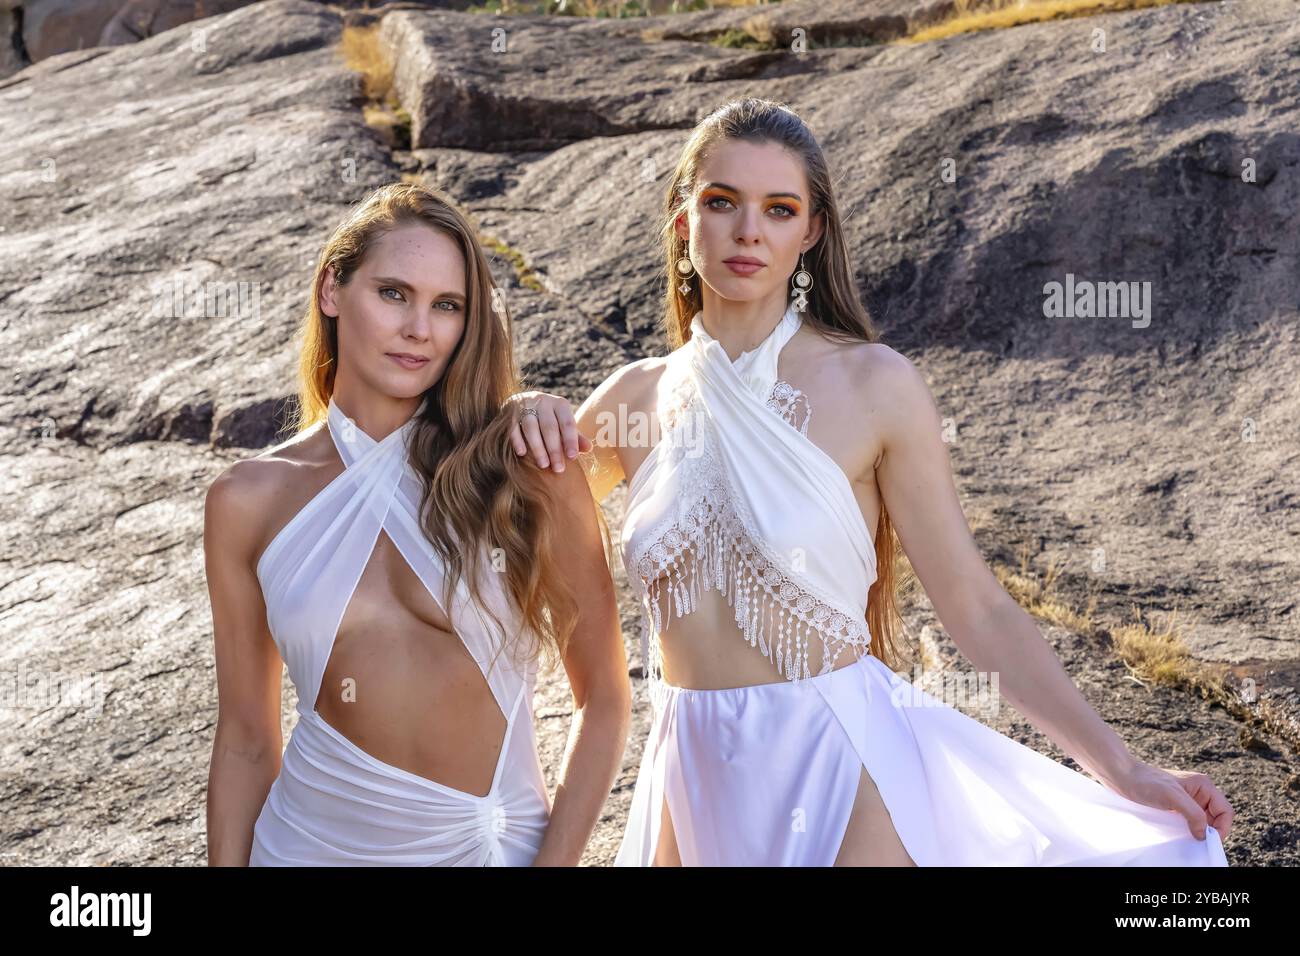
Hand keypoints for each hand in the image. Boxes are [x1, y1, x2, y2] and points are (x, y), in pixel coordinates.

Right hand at [506, 390, 591, 473]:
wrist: (524, 402)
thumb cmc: (550, 418)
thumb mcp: (563, 424)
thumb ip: (574, 436)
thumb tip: (589, 448)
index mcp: (560, 404)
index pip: (567, 423)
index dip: (570, 440)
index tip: (573, 457)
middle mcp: (543, 401)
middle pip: (549, 427)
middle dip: (554, 449)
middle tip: (558, 469)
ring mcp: (525, 405)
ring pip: (531, 427)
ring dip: (537, 447)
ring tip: (543, 465)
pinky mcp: (510, 412)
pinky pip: (513, 426)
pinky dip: (517, 440)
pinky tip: (522, 453)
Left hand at [1102, 760, 1232, 841]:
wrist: (1122, 776)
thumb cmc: (1146, 782)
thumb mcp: (1172, 796)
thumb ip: (1193, 813)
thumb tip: (1204, 834)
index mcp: (1204, 786)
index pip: (1225, 811)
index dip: (1222, 828)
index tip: (1207, 840)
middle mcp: (1199, 793)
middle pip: (1216, 818)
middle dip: (1210, 831)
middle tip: (1197, 842)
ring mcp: (1188, 800)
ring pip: (1203, 822)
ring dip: (1198, 832)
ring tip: (1187, 838)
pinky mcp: (1176, 807)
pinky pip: (1190, 823)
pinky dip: (1188, 830)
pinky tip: (1179, 834)